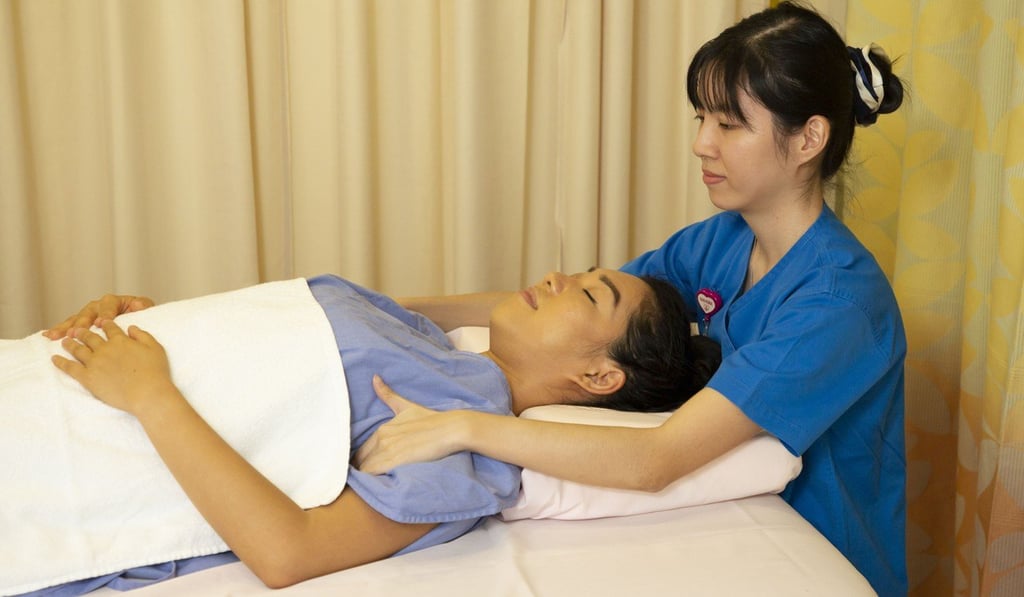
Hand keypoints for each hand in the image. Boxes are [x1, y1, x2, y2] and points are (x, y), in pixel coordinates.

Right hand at [43, 294, 154, 339]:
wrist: (138, 322)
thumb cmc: (141, 315)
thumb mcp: (146, 309)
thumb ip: (142, 306)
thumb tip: (136, 305)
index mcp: (115, 301)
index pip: (109, 304)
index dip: (105, 313)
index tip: (103, 322)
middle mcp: (99, 306)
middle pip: (88, 312)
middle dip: (82, 322)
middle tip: (76, 332)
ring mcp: (90, 315)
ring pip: (76, 319)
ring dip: (65, 327)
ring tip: (55, 335)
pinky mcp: (83, 325)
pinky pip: (70, 326)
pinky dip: (60, 330)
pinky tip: (49, 335)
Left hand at [52, 321, 177, 415]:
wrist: (147, 393)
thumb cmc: (155, 371)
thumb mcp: (155, 348)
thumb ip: (142, 335)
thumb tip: (131, 327)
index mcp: (121, 340)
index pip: (110, 328)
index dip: (105, 323)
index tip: (101, 322)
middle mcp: (105, 348)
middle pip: (90, 337)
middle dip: (83, 331)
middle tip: (77, 330)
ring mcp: (94, 362)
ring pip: (78, 349)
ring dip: (70, 344)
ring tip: (64, 341)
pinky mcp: (88, 377)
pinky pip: (70, 368)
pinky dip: (61, 362)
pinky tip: (54, 359)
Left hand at [353, 376, 466, 473]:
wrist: (450, 428)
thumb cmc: (431, 420)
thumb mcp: (406, 406)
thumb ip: (388, 394)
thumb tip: (374, 377)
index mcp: (382, 429)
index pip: (361, 450)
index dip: (362, 461)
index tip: (367, 467)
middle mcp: (381, 438)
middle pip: (360, 461)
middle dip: (362, 469)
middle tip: (369, 478)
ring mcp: (387, 449)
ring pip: (364, 469)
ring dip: (367, 477)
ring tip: (373, 484)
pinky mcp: (395, 460)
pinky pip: (373, 474)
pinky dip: (372, 480)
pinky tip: (378, 484)